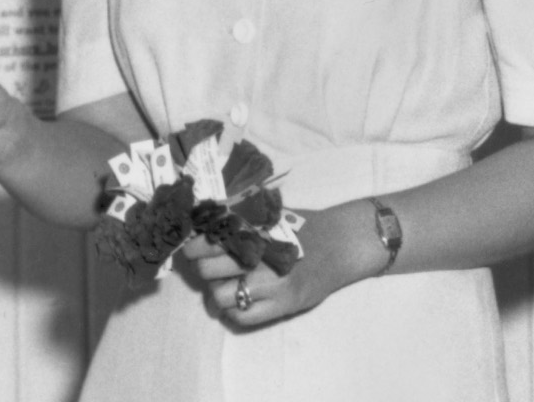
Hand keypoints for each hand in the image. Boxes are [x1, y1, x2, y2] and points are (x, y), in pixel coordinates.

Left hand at [184, 223, 362, 328]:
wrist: (341, 244)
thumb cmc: (303, 227)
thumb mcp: (269, 216)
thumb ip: (238, 220)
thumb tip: (198, 230)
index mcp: (256, 231)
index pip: (208, 242)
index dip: (193, 246)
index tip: (192, 247)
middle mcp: (262, 257)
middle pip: (207, 270)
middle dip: (204, 268)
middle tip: (212, 266)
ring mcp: (274, 284)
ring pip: (219, 296)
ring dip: (218, 291)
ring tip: (229, 284)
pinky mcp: (284, 305)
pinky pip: (241, 317)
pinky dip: (233, 311)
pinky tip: (242, 300)